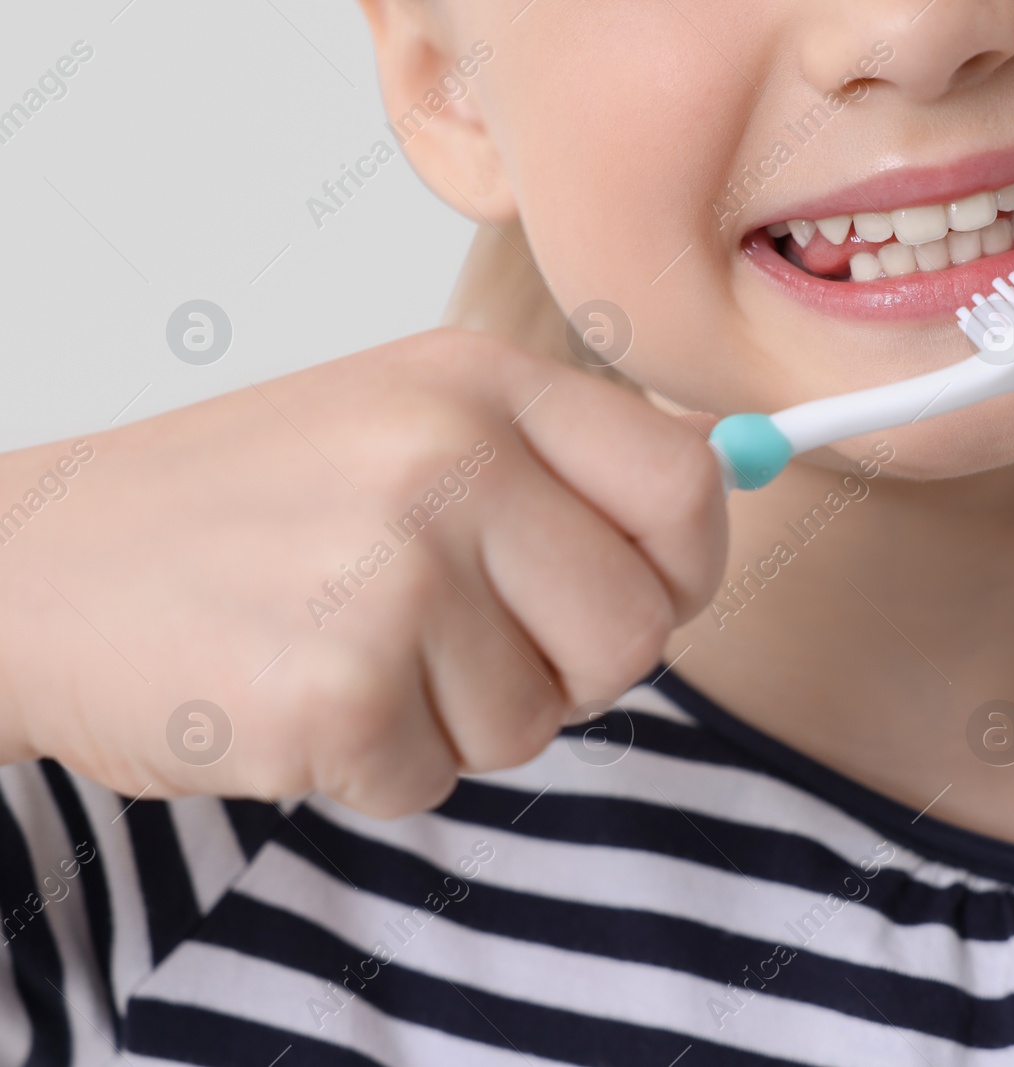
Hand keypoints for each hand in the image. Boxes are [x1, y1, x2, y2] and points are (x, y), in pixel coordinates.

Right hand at [0, 329, 726, 815]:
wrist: (34, 566)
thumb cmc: (237, 506)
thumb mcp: (404, 419)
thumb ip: (556, 460)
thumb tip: (719, 485)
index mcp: (480, 384)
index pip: (684, 486)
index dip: (683, 564)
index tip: (641, 591)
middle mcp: (450, 462)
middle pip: (633, 627)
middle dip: (567, 668)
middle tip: (463, 642)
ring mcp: (394, 575)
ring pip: (539, 720)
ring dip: (457, 716)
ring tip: (352, 647)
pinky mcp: (338, 692)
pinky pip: (439, 778)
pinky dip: (378, 763)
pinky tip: (301, 694)